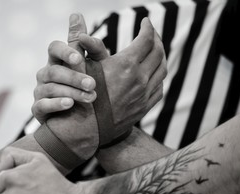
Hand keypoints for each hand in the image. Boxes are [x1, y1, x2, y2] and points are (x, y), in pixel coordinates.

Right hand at [34, 16, 165, 139]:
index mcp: (126, 65)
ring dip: (161, 56)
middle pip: (158, 52)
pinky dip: (159, 75)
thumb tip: (77, 18)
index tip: (146, 21)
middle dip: (156, 39)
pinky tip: (153, 72)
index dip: (147, 27)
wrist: (87, 129)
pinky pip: (160, 86)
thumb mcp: (81, 66)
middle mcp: (140, 79)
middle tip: (151, 33)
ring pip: (162, 69)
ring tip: (155, 50)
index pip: (146, 39)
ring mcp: (144, 94)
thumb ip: (84, 42)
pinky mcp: (145, 106)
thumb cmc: (80, 95)